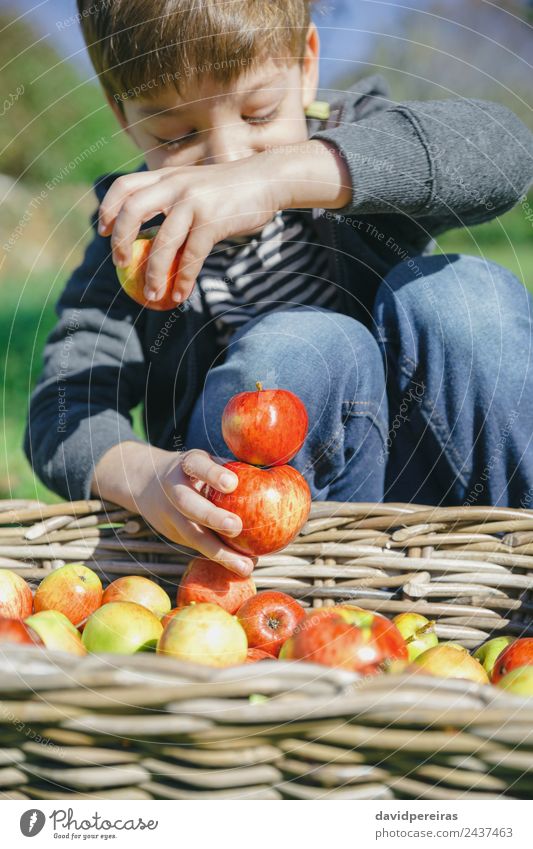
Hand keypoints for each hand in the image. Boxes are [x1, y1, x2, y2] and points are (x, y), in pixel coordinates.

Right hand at [91, 442, 255, 576]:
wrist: (146, 483)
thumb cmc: (195, 471)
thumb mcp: (206, 460)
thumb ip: (234, 466)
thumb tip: (282, 470)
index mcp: (187, 465)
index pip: (197, 466)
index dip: (212, 474)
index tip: (232, 483)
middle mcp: (174, 489)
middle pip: (188, 504)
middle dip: (211, 517)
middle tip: (236, 527)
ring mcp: (171, 516)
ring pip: (192, 535)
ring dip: (220, 552)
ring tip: (246, 566)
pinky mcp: (175, 535)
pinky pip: (199, 549)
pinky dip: (221, 559)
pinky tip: (244, 568)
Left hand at [98, 156, 284, 304]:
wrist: (266, 179)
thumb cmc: (230, 190)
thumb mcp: (196, 187)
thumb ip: (173, 201)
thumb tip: (153, 233)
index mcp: (167, 177)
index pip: (125, 186)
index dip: (108, 209)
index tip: (101, 231)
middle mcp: (175, 185)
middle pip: (133, 210)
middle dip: (120, 241)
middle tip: (120, 265)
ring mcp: (194, 202)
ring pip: (163, 241)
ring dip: (154, 273)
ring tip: (152, 295)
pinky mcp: (213, 221)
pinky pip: (192, 255)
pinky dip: (184, 278)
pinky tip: (180, 294)